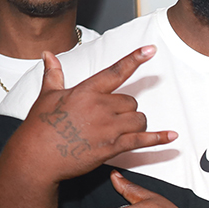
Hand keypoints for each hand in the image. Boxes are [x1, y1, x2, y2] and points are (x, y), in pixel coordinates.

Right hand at [11, 47, 175, 182]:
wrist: (36, 157)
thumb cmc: (39, 127)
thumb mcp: (46, 96)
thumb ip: (54, 74)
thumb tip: (48, 54)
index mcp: (86, 91)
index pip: (115, 71)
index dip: (135, 59)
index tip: (151, 49)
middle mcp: (100, 106)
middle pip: (131, 101)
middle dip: (126, 110)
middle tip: (109, 119)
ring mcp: (108, 127)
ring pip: (139, 119)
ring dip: (136, 123)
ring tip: (119, 130)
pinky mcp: (112, 146)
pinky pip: (141, 140)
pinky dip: (158, 139)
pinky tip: (171, 136)